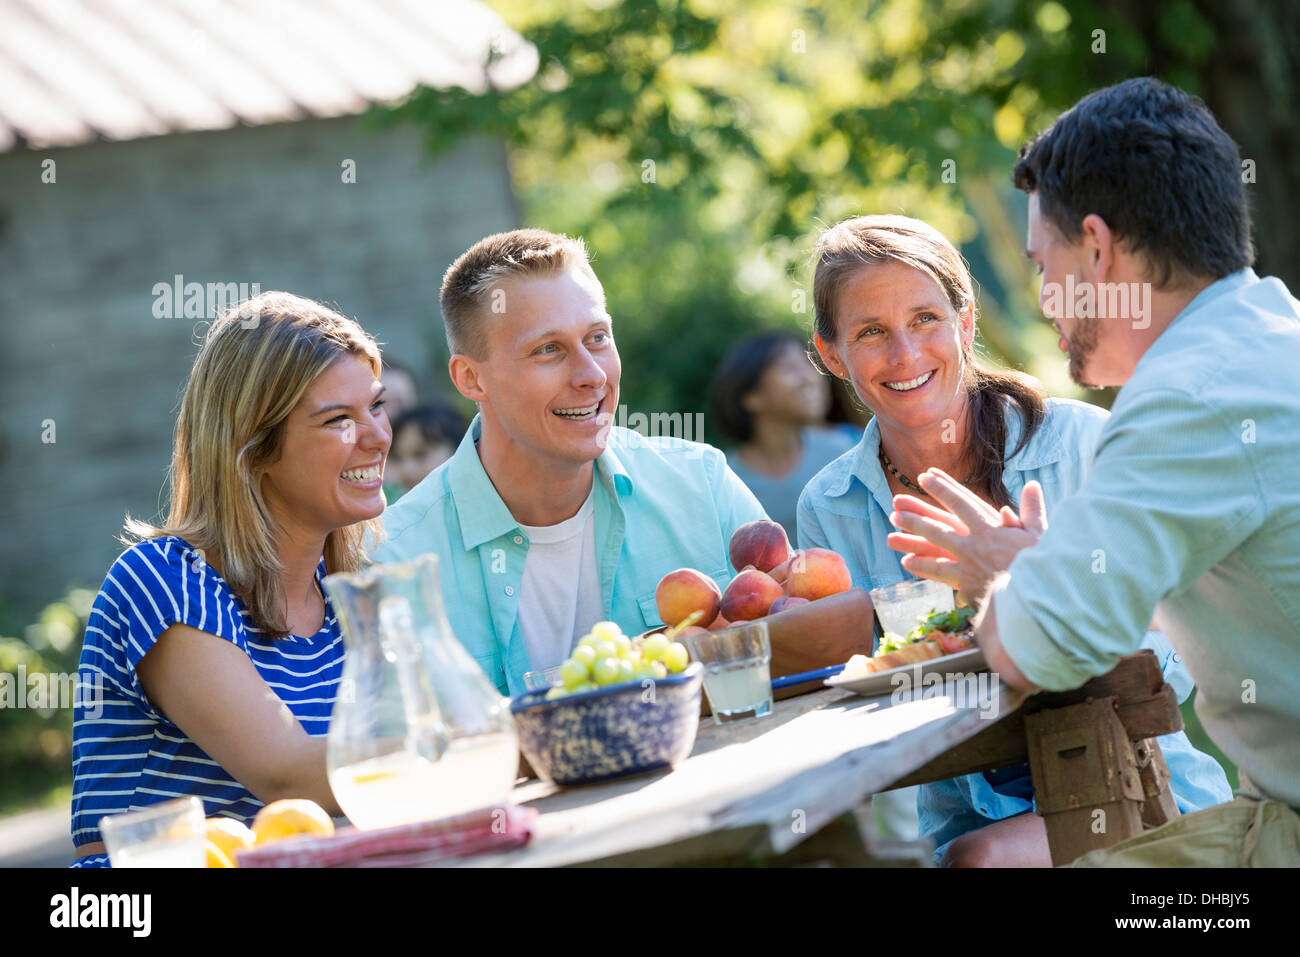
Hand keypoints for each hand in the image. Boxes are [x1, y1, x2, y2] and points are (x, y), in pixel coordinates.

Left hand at [885, 471, 1046, 606]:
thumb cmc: (1044, 564)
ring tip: (890, 534)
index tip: (925, 477)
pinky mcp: (967, 584)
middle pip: (939, 525)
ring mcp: (968, 564)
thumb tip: (1032, 485)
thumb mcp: (1041, 533)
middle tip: (896, 505)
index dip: (942, 488)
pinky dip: (922, 567)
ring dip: (911, 539)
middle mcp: (975, 544)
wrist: (1040, 597)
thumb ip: (1032, 509)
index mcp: (992, 528)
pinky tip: (907, 562)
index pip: (962, 502)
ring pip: (934, 548)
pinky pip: (939, 573)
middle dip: (916, 514)